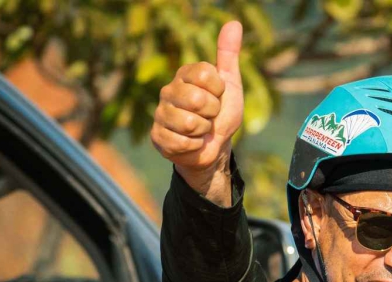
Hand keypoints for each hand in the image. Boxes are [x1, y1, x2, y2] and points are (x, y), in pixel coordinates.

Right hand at [150, 20, 244, 188]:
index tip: (218, 96)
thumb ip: (228, 56)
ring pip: (189, 122)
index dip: (218, 91)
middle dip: (212, 113)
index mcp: (185, 75)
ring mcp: (161, 113)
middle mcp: (169, 90)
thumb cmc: (222, 115)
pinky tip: (191, 143)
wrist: (215, 148)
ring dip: (203, 132)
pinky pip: (180, 141)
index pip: (205, 75)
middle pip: (197, 99)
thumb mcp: (231, 85)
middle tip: (210, 116)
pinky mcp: (158, 136)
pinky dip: (193, 146)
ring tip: (201, 130)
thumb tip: (234, 24)